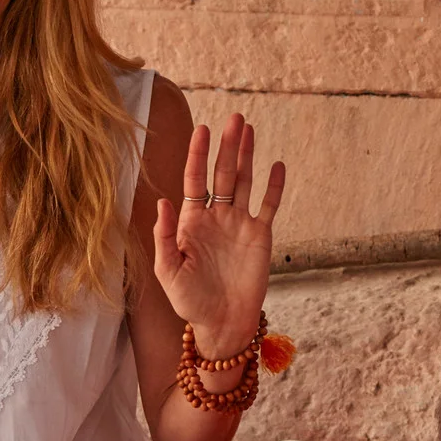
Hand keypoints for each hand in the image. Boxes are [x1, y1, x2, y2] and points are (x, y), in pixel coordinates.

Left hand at [153, 114, 285, 355]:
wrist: (222, 323)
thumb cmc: (190, 301)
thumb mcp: (168, 270)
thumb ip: (165, 236)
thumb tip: (163, 201)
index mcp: (192, 221)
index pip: (195, 178)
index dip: (197, 154)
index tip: (200, 129)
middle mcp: (216, 216)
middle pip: (223, 172)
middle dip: (227, 145)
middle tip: (233, 117)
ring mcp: (239, 224)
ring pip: (245, 181)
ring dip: (247, 155)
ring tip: (249, 129)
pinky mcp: (260, 236)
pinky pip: (268, 205)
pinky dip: (274, 186)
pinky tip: (277, 165)